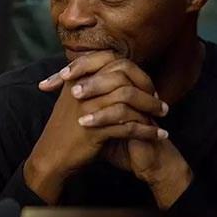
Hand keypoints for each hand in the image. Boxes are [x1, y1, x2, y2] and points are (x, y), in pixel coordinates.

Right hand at [26, 51, 167, 203]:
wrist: (52, 155)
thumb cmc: (68, 126)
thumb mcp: (76, 97)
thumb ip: (95, 81)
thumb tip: (124, 70)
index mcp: (79, 76)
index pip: (115, 62)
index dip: (137, 73)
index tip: (149, 86)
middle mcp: (83, 87)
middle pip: (125, 78)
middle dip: (148, 90)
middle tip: (162, 103)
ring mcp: (88, 107)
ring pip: (129, 101)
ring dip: (151, 109)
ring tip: (164, 118)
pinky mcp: (95, 129)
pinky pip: (129, 126)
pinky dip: (148, 131)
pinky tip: (158, 135)